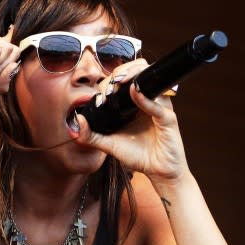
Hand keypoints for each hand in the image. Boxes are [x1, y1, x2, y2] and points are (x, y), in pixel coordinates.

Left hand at [74, 59, 189, 184]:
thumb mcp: (109, 145)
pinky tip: (134, 91)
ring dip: (132, 76)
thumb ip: (91, 135)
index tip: (100, 91)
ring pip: (148, 80)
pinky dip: (145, 98)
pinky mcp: (168, 118)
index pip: (123, 80)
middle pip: (136, 72)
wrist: (158, 171)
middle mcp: (147, 100)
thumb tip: (77, 121)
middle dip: (120, 73)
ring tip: (118, 81)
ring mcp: (158, 106)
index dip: (110, 80)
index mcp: (133, 103)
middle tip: (109, 84)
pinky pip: (157, 104)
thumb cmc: (137, 155)